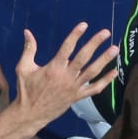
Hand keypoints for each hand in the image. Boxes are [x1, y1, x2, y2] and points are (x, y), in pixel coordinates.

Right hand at [3, 23, 118, 125]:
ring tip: (114, 49)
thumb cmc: (26, 90)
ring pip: (92, 72)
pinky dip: (105, 81)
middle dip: (95, 44)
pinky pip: (94, 89)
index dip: (75, 35)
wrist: (31, 114)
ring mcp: (74, 88)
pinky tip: (114, 72)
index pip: (67, 48)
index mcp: (53, 68)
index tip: (84, 25)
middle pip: (84, 57)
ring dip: (104, 60)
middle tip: (105, 33)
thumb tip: (27, 32)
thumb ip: (28, 49)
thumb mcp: (23, 68)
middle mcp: (66, 77)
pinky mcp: (77, 97)